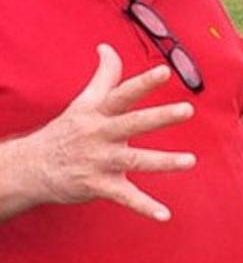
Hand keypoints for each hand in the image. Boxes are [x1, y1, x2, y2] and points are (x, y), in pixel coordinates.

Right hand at [27, 44, 196, 220]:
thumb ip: (103, 76)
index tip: (165, 71)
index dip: (143, 82)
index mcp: (98, 112)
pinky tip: (165, 215)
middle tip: (187, 109)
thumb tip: (107, 47)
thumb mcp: (83, 102)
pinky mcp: (99, 185)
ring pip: (135, 160)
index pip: (123, 93)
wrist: (32, 168)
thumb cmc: (66, 131)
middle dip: (160, 116)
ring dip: (163, 161)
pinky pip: (126, 197)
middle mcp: (99, 134)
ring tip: (191, 161)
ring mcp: (99, 160)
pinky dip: (145, 207)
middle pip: (133, 123)